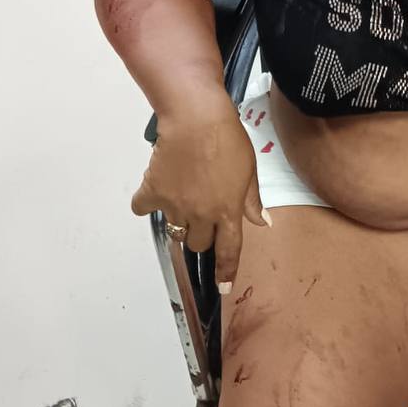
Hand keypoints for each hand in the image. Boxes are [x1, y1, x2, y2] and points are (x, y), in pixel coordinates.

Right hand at [131, 92, 268, 290]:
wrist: (197, 119)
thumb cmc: (229, 139)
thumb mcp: (250, 170)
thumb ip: (252, 200)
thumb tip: (263, 223)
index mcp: (228, 211)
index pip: (229, 250)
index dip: (226, 271)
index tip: (222, 287)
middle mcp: (201, 215)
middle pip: (198, 243)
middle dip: (202, 234)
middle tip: (202, 212)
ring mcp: (175, 206)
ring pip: (175, 229)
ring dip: (180, 219)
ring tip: (184, 195)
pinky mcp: (153, 192)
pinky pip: (143, 209)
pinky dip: (147, 203)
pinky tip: (154, 192)